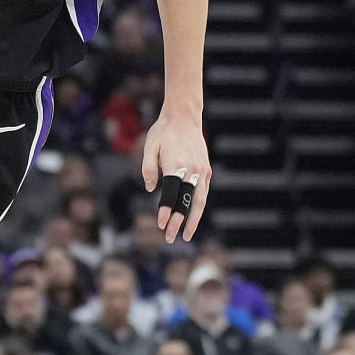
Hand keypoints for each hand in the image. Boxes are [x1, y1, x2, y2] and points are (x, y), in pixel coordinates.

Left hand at [141, 110, 210, 241]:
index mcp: (177, 165)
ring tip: (187, 236)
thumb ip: (148, 168)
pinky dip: (198, 207)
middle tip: (169, 238)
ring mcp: (201, 171)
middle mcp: (192, 170)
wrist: (184, 116)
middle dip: (179, 222)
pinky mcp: (205, 169)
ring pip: (199, 201)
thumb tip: (151, 189)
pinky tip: (192, 216)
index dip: (167, 211)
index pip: (172, 194)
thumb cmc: (164, 131)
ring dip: (193, 220)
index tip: (161, 224)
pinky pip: (203, 192)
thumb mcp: (149, 146)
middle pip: (187, 202)